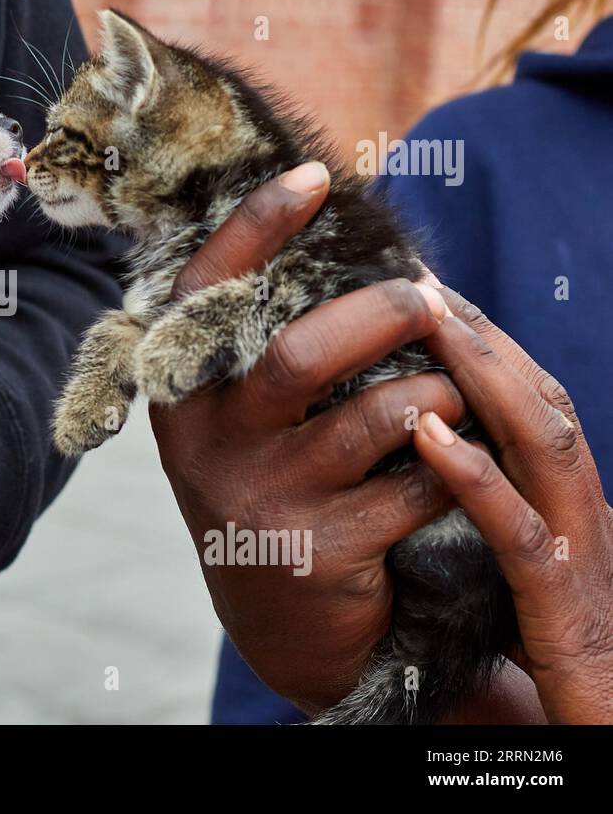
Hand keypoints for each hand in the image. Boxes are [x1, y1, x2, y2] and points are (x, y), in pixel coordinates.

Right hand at [149, 163, 478, 714]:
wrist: (279, 621)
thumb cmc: (273, 489)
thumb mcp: (241, 424)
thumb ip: (260, 350)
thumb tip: (336, 246)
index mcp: (183, 396)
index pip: (206, 294)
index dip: (257, 228)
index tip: (315, 175)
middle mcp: (208, 446)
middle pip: (298, 354)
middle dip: (379, 315)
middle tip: (424, 300)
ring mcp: (261, 501)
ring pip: (370, 418)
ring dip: (433, 393)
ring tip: (453, 391)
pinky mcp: (319, 551)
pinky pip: (413, 484)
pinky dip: (450, 462)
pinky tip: (453, 460)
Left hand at [412, 287, 612, 723]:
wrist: (600, 736)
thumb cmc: (548, 648)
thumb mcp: (513, 561)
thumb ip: (488, 504)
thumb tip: (419, 445)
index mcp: (566, 500)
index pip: (526, 400)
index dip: (480, 340)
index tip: (423, 287)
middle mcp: (583, 512)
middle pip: (538, 400)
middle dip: (481, 334)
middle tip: (418, 276)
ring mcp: (581, 556)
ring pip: (542, 443)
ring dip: (485, 375)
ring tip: (427, 320)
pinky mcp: (564, 610)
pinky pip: (519, 533)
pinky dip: (475, 476)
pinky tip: (429, 434)